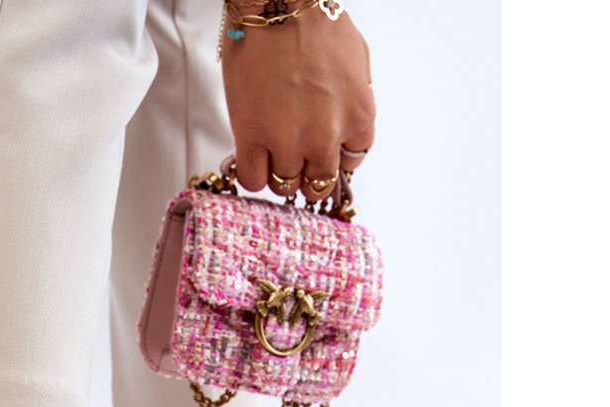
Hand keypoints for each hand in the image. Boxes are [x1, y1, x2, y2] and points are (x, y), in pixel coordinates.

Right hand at [220, 6, 374, 199]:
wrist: (277, 4)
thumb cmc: (312, 21)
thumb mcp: (356, 58)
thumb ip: (356, 97)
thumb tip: (345, 119)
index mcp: (358, 116)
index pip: (350, 161)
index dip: (333, 156)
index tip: (323, 152)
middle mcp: (326, 136)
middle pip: (318, 182)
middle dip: (308, 171)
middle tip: (296, 156)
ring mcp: (288, 141)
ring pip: (286, 186)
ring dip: (280, 173)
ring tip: (272, 153)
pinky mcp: (252, 138)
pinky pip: (253, 180)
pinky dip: (254, 176)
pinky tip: (253, 158)